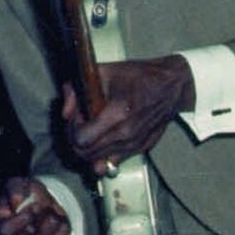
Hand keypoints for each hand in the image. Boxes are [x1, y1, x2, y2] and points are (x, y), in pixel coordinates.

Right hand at [0, 177, 72, 234]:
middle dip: (39, 220)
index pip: (5, 231)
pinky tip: (59, 223)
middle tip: (43, 208)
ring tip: (51, 214)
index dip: (22, 219)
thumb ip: (15, 189)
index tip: (32, 209)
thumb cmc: (24, 196)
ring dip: (51, 225)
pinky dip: (61, 233)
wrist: (40, 206)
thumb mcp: (17, 184)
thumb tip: (17, 202)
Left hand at [58, 54, 191, 170]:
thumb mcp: (103, 72)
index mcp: (117, 113)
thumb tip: (65, 113)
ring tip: (92, 132)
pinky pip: (112, 163)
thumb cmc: (138, 77)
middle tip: (81, 126)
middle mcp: (126, 133)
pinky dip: (102, 156)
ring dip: (88, 150)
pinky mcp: (140, 150)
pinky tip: (104, 140)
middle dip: (76, 141)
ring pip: (96, 162)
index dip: (73, 128)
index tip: (78, 117)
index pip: (82, 139)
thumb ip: (76, 90)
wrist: (170, 87)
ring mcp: (133, 144)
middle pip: (86, 154)